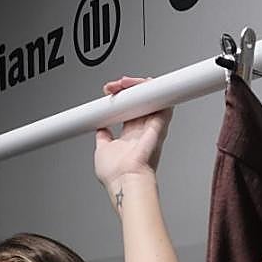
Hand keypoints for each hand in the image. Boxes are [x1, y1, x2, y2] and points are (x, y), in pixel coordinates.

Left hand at [94, 77, 173, 204]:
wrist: (125, 179)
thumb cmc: (116, 174)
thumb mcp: (102, 150)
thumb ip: (103, 138)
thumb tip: (99, 129)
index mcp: (130, 136)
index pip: (129, 109)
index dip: (120, 97)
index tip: (109, 92)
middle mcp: (142, 130)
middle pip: (139, 100)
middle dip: (126, 87)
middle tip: (114, 86)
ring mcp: (151, 126)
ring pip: (150, 97)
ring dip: (138, 85)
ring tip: (124, 82)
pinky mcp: (159, 124)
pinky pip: (163, 101)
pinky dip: (155, 88)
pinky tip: (144, 81)